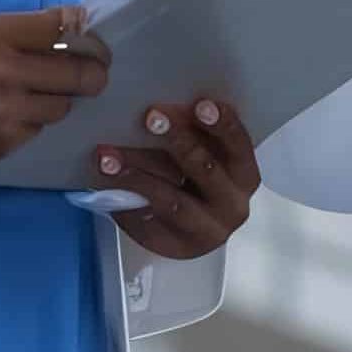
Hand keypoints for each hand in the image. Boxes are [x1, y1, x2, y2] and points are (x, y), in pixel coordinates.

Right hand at [0, 6, 110, 190]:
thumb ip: (17, 30)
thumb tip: (70, 28)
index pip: (63, 25)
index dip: (84, 27)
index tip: (89, 31)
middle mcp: (3, 72)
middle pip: (78, 70)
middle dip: (94, 68)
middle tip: (98, 67)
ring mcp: (5, 112)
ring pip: (65, 103)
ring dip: (63, 96)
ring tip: (43, 90)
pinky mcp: (3, 144)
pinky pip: (41, 127)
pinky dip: (36, 119)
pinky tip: (14, 112)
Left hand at [97, 98, 261, 259]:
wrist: (203, 228)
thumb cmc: (207, 179)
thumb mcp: (215, 157)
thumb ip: (202, 135)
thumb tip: (168, 106)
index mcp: (245, 175)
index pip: (238, 146)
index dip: (221, 124)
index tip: (199, 104)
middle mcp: (231, 205)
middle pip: (204, 169)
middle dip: (177, 139)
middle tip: (150, 117)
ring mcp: (204, 231)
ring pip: (170, 199)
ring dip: (137, 174)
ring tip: (109, 156)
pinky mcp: (174, 248)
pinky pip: (148, 224)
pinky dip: (125, 202)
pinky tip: (106, 185)